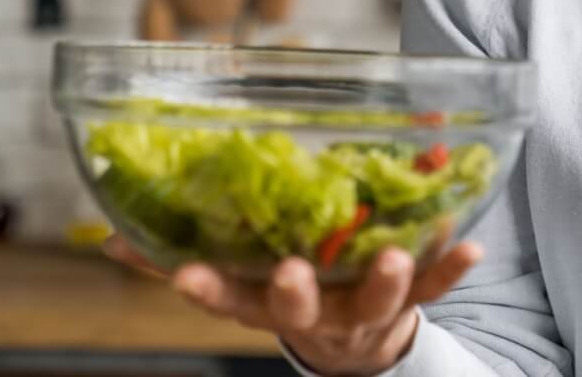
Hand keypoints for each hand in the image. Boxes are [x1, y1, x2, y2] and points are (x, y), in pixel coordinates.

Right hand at [104, 237, 481, 376]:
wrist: (356, 344)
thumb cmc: (290, 292)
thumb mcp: (237, 283)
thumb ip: (176, 257)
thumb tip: (109, 236)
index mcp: (266, 304)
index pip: (227, 301)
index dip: (207, 290)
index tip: (186, 273)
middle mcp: (315, 312)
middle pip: (299, 310)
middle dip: (294, 292)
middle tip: (293, 270)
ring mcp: (365, 310)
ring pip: (374, 302)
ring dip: (382, 279)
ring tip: (390, 254)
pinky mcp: (410, 301)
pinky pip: (435, 288)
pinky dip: (452, 268)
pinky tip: (472, 245)